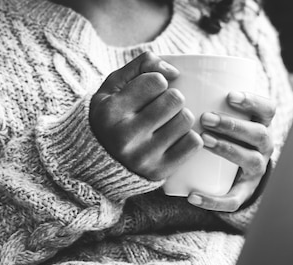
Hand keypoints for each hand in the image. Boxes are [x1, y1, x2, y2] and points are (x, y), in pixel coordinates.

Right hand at [89, 52, 202, 180]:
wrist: (99, 163)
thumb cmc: (111, 117)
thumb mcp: (114, 87)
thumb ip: (141, 65)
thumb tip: (174, 71)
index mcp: (110, 111)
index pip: (156, 81)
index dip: (157, 82)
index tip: (149, 92)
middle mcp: (125, 136)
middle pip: (175, 99)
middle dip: (172, 98)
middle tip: (162, 107)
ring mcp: (143, 157)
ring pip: (186, 120)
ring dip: (181, 117)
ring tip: (167, 122)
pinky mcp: (159, 171)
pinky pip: (193, 143)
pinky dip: (189, 137)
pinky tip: (175, 137)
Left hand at [188, 91, 276, 211]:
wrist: (233, 171)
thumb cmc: (220, 131)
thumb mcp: (221, 112)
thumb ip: (202, 92)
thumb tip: (168, 66)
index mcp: (261, 124)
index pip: (268, 109)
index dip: (253, 101)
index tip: (230, 95)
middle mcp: (264, 146)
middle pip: (259, 134)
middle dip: (234, 125)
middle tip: (206, 118)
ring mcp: (255, 170)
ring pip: (250, 161)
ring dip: (227, 149)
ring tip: (203, 141)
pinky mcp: (243, 192)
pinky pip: (232, 199)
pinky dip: (213, 200)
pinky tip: (193, 196)